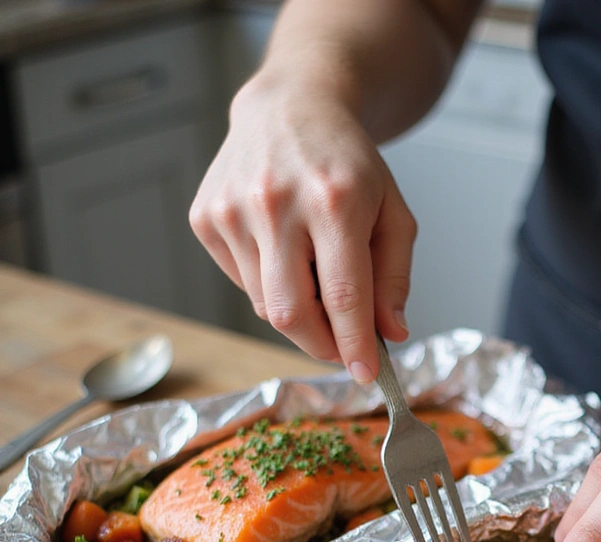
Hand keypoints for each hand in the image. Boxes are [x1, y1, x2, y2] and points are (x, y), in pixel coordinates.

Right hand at [189, 72, 415, 379]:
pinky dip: (269, 286)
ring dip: (298, 312)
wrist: (290, 107)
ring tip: (317, 276)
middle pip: (291, 313)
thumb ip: (394, 278)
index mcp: (333, 201)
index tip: (367, 374)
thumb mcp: (394, 213)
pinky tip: (284, 251)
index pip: (343, 296)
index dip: (354, 345)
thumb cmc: (348, 165)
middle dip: (321, 346)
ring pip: (265, 305)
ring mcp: (232, 209)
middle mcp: (276, 203)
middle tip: (343, 348)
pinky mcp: (206, 216)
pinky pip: (242, 284)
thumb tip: (391, 333)